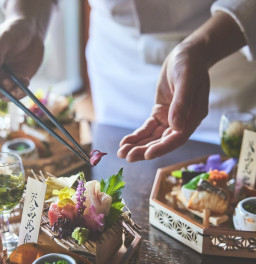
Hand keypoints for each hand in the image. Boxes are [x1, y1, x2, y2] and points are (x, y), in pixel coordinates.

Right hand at [0, 17, 44, 102]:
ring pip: (1, 98)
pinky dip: (21, 92)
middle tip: (7, 85)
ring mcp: (2, 81)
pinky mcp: (16, 85)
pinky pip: (16, 96)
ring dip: (11, 93)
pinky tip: (26, 80)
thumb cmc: (12, 31)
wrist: (32, 32)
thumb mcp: (2, 39)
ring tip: (21, 79)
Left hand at [117, 42, 209, 160]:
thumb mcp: (186, 80)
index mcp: (193, 117)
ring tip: (121, 153)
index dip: (162, 148)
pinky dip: (137, 135)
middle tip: (127, 157)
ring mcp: (170, 119)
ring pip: (153, 138)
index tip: (147, 154)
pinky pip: (147, 128)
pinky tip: (125, 142)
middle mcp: (182, 122)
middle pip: (162, 142)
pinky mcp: (160, 114)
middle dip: (144, 150)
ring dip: (138, 146)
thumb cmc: (190, 65)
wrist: (187, 55)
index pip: (177, 138)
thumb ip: (182, 103)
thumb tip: (175, 126)